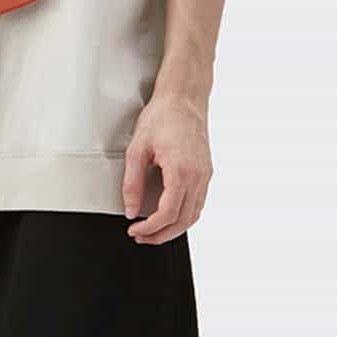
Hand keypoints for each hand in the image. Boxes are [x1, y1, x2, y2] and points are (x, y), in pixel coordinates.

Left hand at [121, 95, 211, 243]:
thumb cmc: (163, 116)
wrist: (184, 98)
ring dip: (173, 229)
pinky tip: (170, 217)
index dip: (150, 228)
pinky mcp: (206, 173)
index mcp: (181, 171)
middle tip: (141, 237)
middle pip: (183, 221)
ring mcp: (205, 176)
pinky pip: (198, 204)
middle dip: (160, 235)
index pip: (167, 214)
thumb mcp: (137, 149)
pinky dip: (185, 217)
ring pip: (194, 216)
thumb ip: (132, 183)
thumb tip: (130, 209)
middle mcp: (197, 176)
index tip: (135, 229)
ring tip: (153, 232)